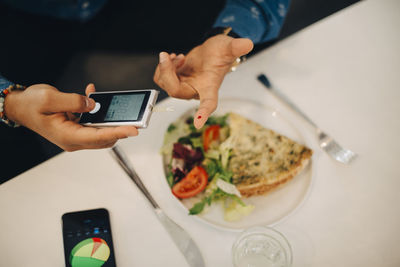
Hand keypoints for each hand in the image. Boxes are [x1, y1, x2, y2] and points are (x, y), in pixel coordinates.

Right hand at [4, 84, 137, 150]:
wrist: (20, 106)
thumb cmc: (31, 104)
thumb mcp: (50, 98)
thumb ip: (74, 101)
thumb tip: (93, 104)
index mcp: (67, 136)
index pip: (98, 136)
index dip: (118, 132)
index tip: (134, 129)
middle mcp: (74, 139)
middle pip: (105, 137)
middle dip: (121, 128)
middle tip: (137, 118)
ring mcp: (76, 135)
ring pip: (102, 130)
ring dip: (110, 118)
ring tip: (118, 104)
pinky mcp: (78, 128)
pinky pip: (94, 121)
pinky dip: (98, 110)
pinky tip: (93, 94)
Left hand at [153, 35, 252, 127]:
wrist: (212, 51)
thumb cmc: (221, 53)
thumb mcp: (228, 47)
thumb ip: (236, 47)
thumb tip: (248, 43)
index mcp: (210, 88)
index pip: (208, 103)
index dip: (203, 112)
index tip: (198, 123)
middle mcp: (196, 92)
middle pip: (175, 91)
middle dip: (167, 72)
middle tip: (169, 56)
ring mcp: (184, 88)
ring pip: (165, 84)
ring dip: (165, 67)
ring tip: (178, 56)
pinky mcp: (175, 82)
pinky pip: (161, 79)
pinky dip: (163, 67)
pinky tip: (174, 59)